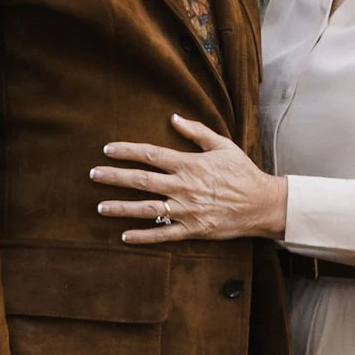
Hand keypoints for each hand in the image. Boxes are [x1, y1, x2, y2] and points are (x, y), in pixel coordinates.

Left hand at [95, 116, 290, 244]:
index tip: (107, 150)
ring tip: (100, 206)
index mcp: (189, 164)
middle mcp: (184, 187)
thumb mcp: (222, 145)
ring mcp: (187, 210)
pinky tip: (124, 237)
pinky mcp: (193, 229)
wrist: (262, 203)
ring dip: (121, 208)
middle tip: (92, 175)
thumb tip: (174, 118)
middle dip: (114, 177)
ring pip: (147, 209)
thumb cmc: (242, 172)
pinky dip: (143, 236)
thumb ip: (196, 132)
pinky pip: (164, 234)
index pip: (151, 154)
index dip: (127, 151)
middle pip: (142, 180)